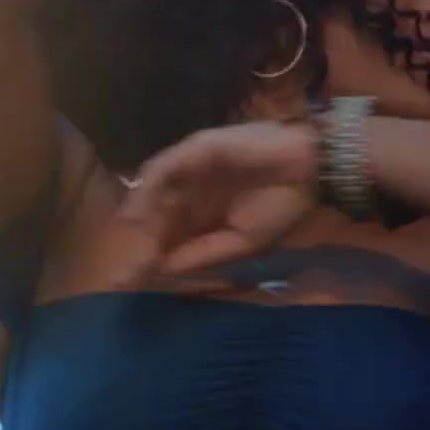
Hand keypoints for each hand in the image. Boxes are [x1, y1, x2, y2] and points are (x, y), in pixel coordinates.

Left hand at [124, 122, 320, 273]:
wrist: (311, 170)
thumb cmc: (282, 205)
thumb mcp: (240, 242)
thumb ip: (202, 253)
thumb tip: (162, 270)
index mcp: (204, 210)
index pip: (168, 233)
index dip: (150, 254)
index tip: (130, 281)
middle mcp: (192, 188)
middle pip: (154, 212)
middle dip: (136, 238)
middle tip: (118, 267)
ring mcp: (192, 166)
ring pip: (153, 190)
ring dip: (136, 215)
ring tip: (124, 243)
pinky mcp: (196, 148)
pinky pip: (165, 168)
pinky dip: (149, 189)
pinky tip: (138, 213)